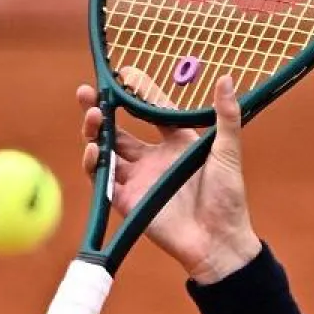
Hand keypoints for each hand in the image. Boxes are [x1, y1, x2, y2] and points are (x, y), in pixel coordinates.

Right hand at [78, 72, 261, 283]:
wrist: (218, 241)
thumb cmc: (227, 197)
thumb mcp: (228, 152)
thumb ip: (226, 117)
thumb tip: (226, 79)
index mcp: (178, 142)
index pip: (153, 111)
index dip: (138, 91)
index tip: (125, 72)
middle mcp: (154, 158)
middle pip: (120, 127)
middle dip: (100, 108)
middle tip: (85, 91)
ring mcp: (138, 178)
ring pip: (107, 149)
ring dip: (94, 131)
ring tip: (91, 115)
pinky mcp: (127, 200)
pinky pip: (103, 178)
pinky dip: (94, 163)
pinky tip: (93, 148)